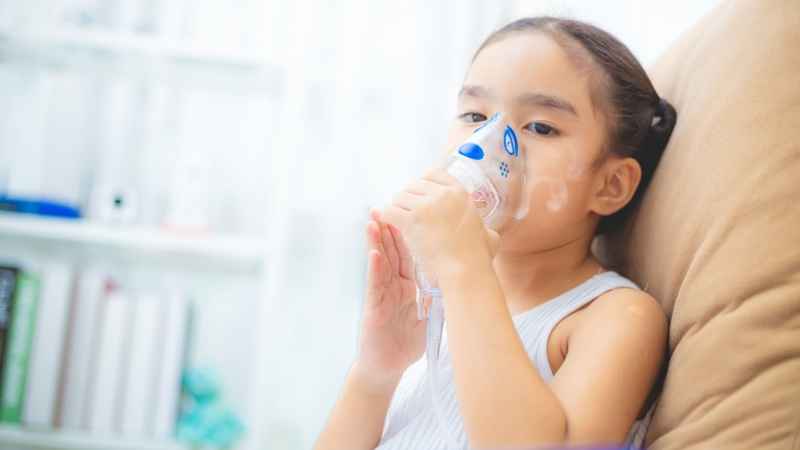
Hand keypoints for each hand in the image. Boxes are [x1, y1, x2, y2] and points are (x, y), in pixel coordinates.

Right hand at [355, 210, 426, 389]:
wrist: (387, 367)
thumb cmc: (406, 342)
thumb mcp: (428, 315)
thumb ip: (438, 296)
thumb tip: (460, 280)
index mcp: (406, 285)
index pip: (408, 254)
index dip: (409, 234)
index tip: (414, 212)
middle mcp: (392, 285)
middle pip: (392, 252)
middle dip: (390, 229)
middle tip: (388, 205)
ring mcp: (382, 295)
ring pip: (379, 264)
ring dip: (376, 241)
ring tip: (375, 220)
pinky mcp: (373, 308)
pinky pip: (374, 286)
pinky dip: (375, 269)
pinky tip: (375, 253)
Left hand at [381, 168, 498, 280]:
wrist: (465, 268)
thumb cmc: (477, 256)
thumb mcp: (487, 234)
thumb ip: (484, 228)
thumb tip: (488, 233)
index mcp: (459, 192)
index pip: (433, 173)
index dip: (422, 183)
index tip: (419, 194)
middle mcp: (442, 194)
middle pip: (413, 185)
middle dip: (408, 198)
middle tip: (406, 211)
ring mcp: (426, 205)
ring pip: (399, 197)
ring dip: (397, 207)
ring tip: (397, 219)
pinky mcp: (411, 220)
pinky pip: (389, 211)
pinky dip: (386, 216)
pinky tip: (387, 222)